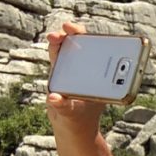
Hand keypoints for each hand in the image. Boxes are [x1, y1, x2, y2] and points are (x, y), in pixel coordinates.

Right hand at [46, 21, 106, 140]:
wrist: (70, 128)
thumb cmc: (77, 121)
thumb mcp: (72, 115)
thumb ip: (63, 106)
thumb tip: (54, 98)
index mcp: (100, 80)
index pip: (103, 58)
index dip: (100, 44)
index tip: (96, 38)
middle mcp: (89, 71)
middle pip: (85, 47)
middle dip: (78, 35)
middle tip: (69, 28)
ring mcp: (75, 69)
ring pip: (70, 48)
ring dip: (63, 39)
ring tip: (55, 36)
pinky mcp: (61, 70)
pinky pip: (58, 54)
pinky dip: (55, 46)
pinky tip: (52, 40)